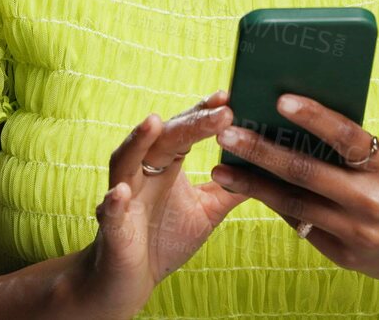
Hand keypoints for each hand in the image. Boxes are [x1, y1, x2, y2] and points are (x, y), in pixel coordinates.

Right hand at [73, 90, 249, 316]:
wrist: (130, 281)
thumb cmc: (165, 239)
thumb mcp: (208, 211)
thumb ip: (232, 187)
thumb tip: (269, 165)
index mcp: (165, 165)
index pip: (184, 131)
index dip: (203, 113)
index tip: (228, 96)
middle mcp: (141, 172)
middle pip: (162, 139)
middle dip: (190, 124)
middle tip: (221, 110)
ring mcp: (123, 196)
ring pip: (125, 161)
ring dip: (138, 142)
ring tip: (154, 122)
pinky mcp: (112, 228)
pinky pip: (109, 212)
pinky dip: (113, 202)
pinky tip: (122, 193)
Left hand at [208, 94, 378, 289]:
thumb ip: (358, 150)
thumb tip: (301, 123)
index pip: (347, 137)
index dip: (314, 117)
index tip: (281, 99)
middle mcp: (373, 202)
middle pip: (307, 174)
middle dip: (262, 152)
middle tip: (227, 134)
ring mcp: (358, 234)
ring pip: (296, 205)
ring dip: (255, 185)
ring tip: (222, 169)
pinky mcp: (347, 257)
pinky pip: (304, 227)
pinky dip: (279, 206)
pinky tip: (254, 191)